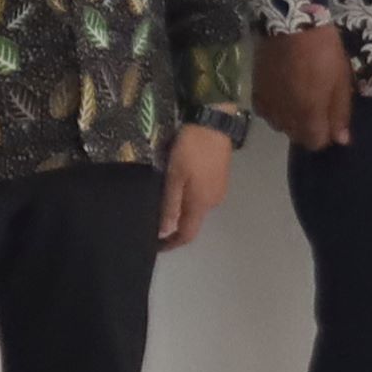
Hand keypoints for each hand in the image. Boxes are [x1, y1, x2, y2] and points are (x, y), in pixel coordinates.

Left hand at [158, 124, 234, 248]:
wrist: (214, 125)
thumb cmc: (191, 150)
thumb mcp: (174, 176)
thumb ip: (170, 204)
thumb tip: (165, 231)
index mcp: (201, 204)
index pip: (187, 234)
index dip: (172, 243)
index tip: (156, 246)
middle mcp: (213, 202)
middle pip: (192, 221)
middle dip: (174, 225)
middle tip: (153, 218)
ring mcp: (218, 189)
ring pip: (196, 207)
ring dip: (180, 208)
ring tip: (161, 200)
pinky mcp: (219, 178)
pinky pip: (200, 195)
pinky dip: (187, 196)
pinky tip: (177, 186)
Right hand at [256, 26, 356, 151]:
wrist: (290, 25)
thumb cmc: (323, 52)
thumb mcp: (341, 81)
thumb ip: (339, 113)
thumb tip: (340, 140)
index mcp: (309, 114)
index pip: (315, 143)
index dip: (326, 136)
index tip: (331, 122)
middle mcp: (285, 115)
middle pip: (296, 136)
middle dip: (309, 129)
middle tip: (318, 108)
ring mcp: (268, 104)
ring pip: (279, 126)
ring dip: (291, 121)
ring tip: (299, 102)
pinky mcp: (256, 91)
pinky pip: (265, 112)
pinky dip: (275, 110)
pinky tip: (282, 98)